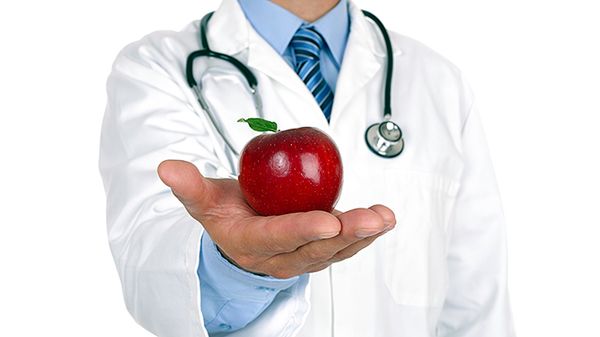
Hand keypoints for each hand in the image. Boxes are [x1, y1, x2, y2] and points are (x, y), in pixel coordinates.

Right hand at [158, 160, 395, 278]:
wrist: (240, 233)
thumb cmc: (225, 214)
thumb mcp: (203, 201)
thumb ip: (188, 186)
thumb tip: (166, 167)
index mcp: (251, 244)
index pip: (277, 238)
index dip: (301, 230)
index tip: (326, 219)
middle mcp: (281, 257)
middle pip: (315, 248)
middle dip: (345, 234)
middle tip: (369, 219)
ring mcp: (304, 256)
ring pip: (336, 250)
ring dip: (362, 235)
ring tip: (383, 218)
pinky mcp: (320, 249)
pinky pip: (345, 245)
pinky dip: (365, 234)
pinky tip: (383, 219)